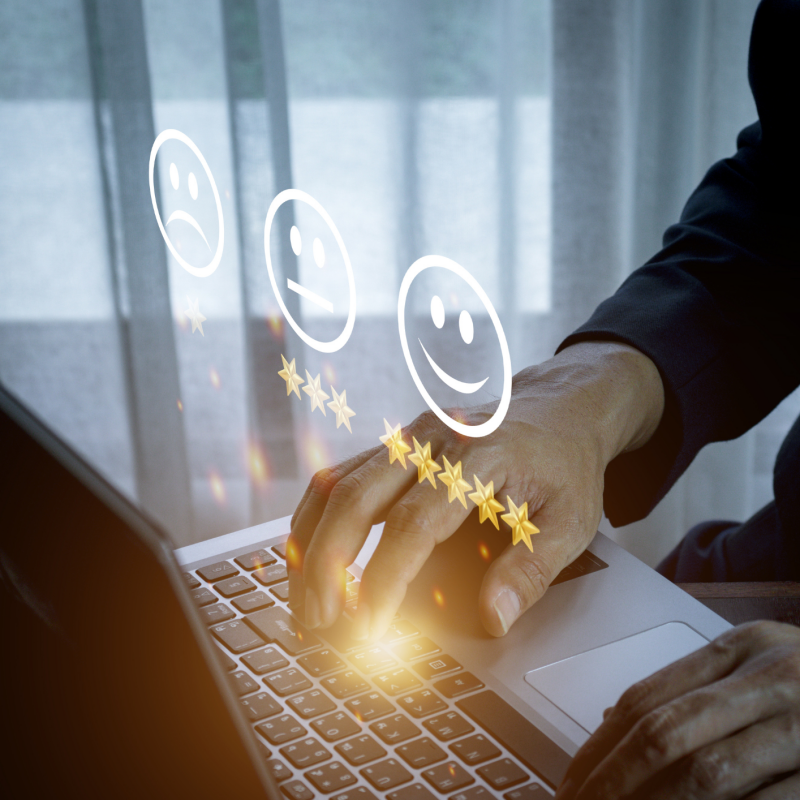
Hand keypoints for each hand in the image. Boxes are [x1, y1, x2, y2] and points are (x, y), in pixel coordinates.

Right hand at [288, 341, 663, 639]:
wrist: (558, 407)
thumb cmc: (563, 463)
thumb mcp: (569, 521)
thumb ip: (530, 571)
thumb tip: (492, 619)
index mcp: (477, 457)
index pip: (413, 525)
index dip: (384, 580)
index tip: (369, 628)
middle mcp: (431, 440)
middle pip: (356, 498)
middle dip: (326, 564)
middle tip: (319, 622)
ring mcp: (407, 436)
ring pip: (336, 483)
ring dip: (310, 541)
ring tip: (304, 597)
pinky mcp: (396, 443)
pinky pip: (340, 474)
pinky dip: (317, 516)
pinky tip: (309, 552)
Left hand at [556, 620, 799, 799]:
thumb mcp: (760, 668)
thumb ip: (696, 688)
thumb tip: (615, 719)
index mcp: (743, 648)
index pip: (648, 696)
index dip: (601, 743)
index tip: (572, 778)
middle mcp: (771, 677)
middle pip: (665, 733)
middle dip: (613, 780)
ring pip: (708, 772)